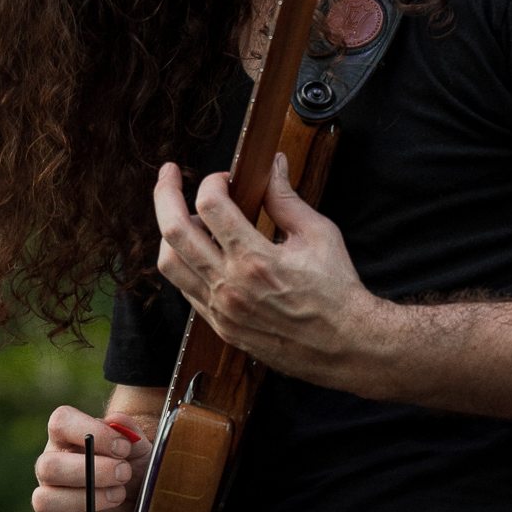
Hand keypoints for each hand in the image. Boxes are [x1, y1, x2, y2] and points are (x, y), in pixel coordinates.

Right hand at [32, 407, 152, 511]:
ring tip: (119, 495)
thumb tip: (117, 420)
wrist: (141, 506)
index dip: (89, 430)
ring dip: (89, 498)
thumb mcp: (139, 448)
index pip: (60, 422)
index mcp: (67, 440)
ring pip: (45, 501)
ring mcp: (53, 501)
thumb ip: (131, 431)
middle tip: (124, 473)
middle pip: (47, 466)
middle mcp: (52, 469)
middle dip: (91, 470)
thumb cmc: (134, 469)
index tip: (122, 446)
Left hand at [153, 154, 377, 384]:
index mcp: (255, 258)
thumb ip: (286, 198)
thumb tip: (273, 166)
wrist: (345, 345)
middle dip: (166, 193)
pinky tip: (200, 252)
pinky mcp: (221, 327)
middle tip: (170, 174)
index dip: (213, 181)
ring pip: (169, 263)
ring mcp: (221, 309)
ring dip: (170, 232)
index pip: (210, 205)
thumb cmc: (336, 291)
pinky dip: (185, 264)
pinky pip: (185, 290)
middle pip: (174, 229)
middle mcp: (231, 285)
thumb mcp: (319, 234)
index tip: (225, 179)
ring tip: (186, 218)